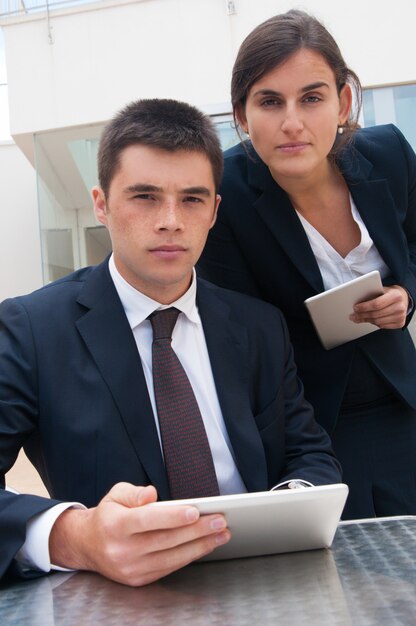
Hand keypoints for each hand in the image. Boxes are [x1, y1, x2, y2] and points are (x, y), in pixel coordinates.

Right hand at [49, 483, 229, 586]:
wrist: (87, 545)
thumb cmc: (108, 516)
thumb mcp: (116, 495)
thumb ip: (134, 492)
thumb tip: (152, 494)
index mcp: (115, 525)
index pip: (148, 519)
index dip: (173, 516)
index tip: (195, 510)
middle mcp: (122, 549)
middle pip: (166, 539)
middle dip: (197, 530)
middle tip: (220, 521)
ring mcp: (130, 568)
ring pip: (172, 556)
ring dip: (200, 545)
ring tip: (220, 534)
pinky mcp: (138, 579)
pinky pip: (169, 567)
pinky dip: (189, 556)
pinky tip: (204, 545)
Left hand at [349, 285, 408, 328]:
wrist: (404, 298)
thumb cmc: (390, 293)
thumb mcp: (382, 290)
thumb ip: (372, 295)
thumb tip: (356, 305)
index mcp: (395, 296)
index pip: (376, 304)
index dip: (364, 307)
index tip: (355, 308)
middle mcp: (400, 307)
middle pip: (376, 314)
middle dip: (362, 315)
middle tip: (353, 315)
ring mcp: (401, 316)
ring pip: (378, 322)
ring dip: (366, 320)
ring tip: (358, 318)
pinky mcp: (400, 323)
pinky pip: (382, 326)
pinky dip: (374, 323)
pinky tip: (369, 319)